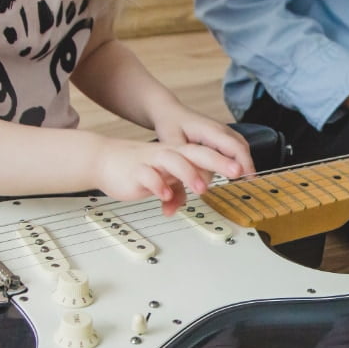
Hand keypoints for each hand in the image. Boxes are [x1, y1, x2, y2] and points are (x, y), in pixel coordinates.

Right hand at [94, 138, 246, 215]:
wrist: (104, 160)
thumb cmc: (137, 168)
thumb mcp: (165, 177)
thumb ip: (181, 185)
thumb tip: (196, 194)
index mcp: (178, 154)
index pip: (206, 153)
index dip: (225, 161)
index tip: (244, 171)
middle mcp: (168, 154)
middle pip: (196, 152)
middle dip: (218, 161)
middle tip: (235, 171)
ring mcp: (152, 161)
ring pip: (173, 160)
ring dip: (189, 173)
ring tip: (201, 188)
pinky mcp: (136, 171)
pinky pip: (149, 176)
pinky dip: (159, 185)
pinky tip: (166, 195)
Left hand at [153, 110, 255, 177]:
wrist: (170, 111)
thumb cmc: (170, 125)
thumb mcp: (172, 144)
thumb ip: (186, 163)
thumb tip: (201, 184)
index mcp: (210, 130)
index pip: (234, 147)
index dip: (242, 162)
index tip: (245, 177)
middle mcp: (221, 129)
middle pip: (242, 147)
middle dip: (247, 165)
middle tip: (247, 184)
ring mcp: (224, 131)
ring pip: (242, 147)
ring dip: (244, 163)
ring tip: (244, 180)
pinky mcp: (223, 135)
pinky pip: (237, 147)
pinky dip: (240, 159)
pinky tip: (235, 172)